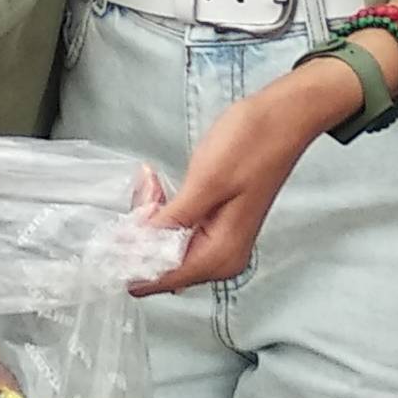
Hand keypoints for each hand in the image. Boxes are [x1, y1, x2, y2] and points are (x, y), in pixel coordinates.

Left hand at [136, 71, 347, 293]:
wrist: (283, 119)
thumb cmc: (251, 145)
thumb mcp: (205, 182)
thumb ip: (170, 222)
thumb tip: (135, 249)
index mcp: (220, 255)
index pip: (162, 279)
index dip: (132, 260)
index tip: (114, 233)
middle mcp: (221, 258)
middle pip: (160, 264)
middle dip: (142, 231)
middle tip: (146, 189)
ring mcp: (219, 243)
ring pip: (164, 245)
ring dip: (150, 216)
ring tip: (152, 181)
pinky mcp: (215, 226)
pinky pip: (175, 231)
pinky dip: (163, 210)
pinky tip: (159, 186)